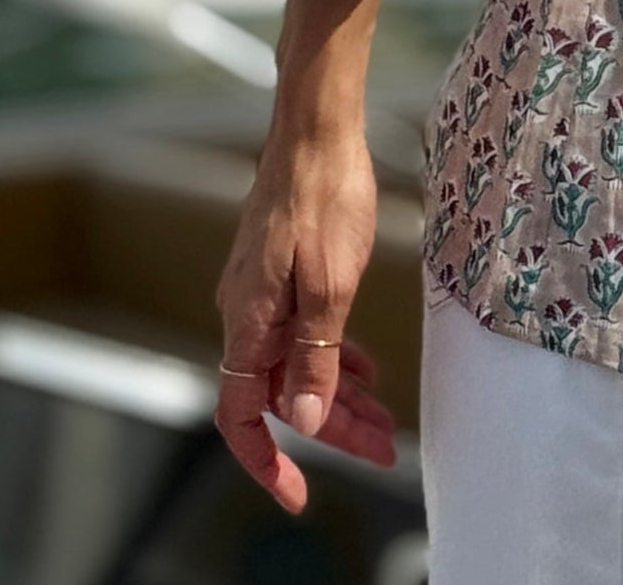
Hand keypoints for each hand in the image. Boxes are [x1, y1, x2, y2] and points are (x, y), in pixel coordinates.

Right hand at [214, 134, 396, 513]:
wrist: (316, 127)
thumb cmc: (325, 195)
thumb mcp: (331, 283)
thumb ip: (314, 354)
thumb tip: (301, 417)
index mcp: (248, 321)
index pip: (239, 416)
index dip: (266, 462)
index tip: (296, 496)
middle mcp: (245, 312)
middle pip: (277, 393)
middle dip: (330, 427)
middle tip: (381, 447)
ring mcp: (261, 290)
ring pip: (293, 362)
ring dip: (336, 393)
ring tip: (383, 416)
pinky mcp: (279, 271)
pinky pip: (300, 331)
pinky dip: (331, 354)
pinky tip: (364, 364)